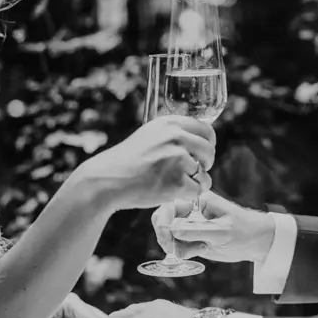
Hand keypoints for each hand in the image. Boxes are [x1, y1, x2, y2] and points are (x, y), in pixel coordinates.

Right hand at [85, 115, 214, 211]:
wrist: (108, 179)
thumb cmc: (128, 160)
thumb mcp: (150, 135)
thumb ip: (173, 134)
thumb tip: (200, 141)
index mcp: (170, 123)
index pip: (206, 130)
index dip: (208, 143)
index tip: (202, 153)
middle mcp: (176, 137)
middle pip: (209, 150)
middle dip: (206, 163)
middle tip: (193, 171)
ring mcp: (177, 159)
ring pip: (205, 172)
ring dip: (196, 180)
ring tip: (177, 183)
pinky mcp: (177, 181)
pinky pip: (199, 189)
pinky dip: (190, 194)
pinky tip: (175, 192)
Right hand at [152, 191, 274, 265]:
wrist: (258, 242)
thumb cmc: (244, 230)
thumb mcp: (221, 231)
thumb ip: (195, 230)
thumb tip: (171, 229)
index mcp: (198, 201)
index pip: (170, 207)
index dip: (163, 221)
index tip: (165, 237)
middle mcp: (192, 212)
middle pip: (165, 220)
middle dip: (165, 235)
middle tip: (171, 249)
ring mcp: (192, 227)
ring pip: (170, 236)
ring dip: (176, 246)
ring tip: (198, 249)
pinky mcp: (194, 240)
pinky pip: (179, 246)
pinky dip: (183, 252)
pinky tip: (200, 251)